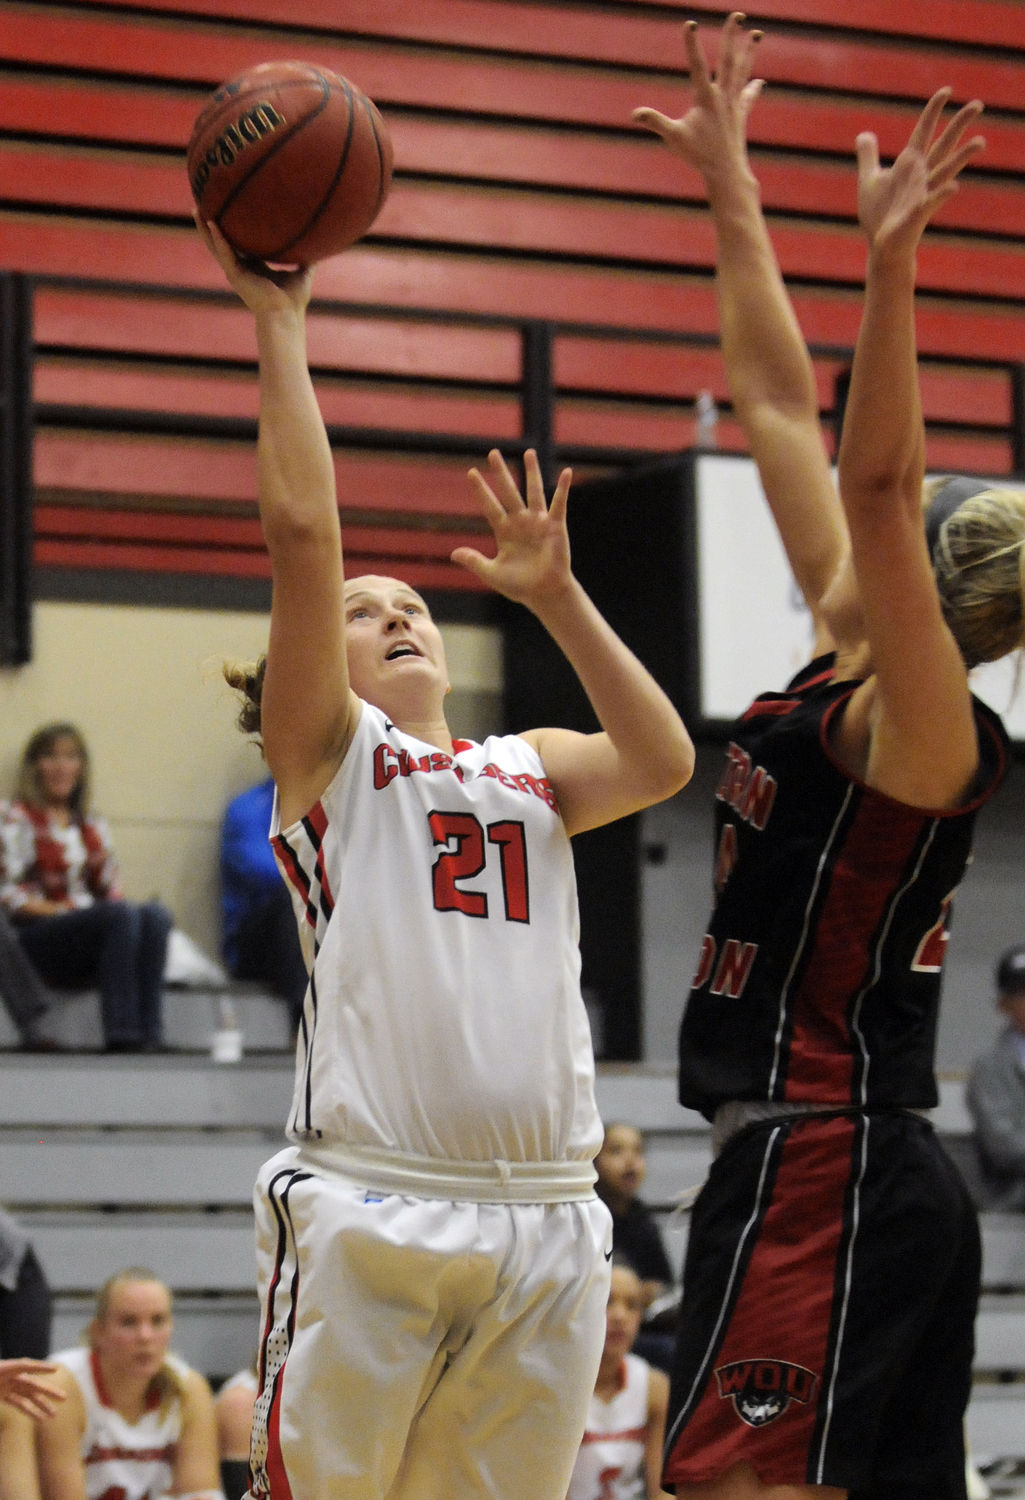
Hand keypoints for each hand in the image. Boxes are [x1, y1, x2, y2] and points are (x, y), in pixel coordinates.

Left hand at [0, 1359, 64, 1420]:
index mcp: (3, 1368)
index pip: (24, 1366)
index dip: (39, 1367)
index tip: (56, 1369)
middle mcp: (9, 1376)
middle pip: (31, 1383)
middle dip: (48, 1390)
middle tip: (64, 1397)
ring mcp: (7, 1385)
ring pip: (29, 1395)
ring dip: (42, 1404)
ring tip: (54, 1415)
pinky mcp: (3, 1395)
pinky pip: (19, 1403)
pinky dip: (30, 1410)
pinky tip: (41, 1418)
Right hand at [194, 215, 313, 318]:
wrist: (286, 315)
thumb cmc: (294, 300)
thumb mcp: (303, 273)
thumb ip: (308, 259)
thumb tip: (321, 246)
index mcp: (254, 267)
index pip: (240, 244)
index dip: (234, 229)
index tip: (230, 212)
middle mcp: (242, 268)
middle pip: (222, 242)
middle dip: (212, 225)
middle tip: (203, 205)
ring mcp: (236, 271)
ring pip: (215, 246)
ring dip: (205, 229)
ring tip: (196, 209)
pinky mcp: (235, 275)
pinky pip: (224, 252)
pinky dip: (217, 238)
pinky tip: (211, 223)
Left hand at [453, 449, 572, 606]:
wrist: (544, 594)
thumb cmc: (519, 586)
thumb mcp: (492, 574)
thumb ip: (474, 561)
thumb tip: (453, 553)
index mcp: (504, 531)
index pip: (490, 506)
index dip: (481, 490)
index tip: (471, 472)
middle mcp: (521, 522)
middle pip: (508, 491)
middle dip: (500, 473)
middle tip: (493, 453)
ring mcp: (539, 522)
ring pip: (533, 491)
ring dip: (531, 472)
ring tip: (528, 452)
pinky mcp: (556, 526)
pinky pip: (559, 504)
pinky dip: (563, 488)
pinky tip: (566, 472)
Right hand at [632, 12, 762, 185]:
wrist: (726, 172)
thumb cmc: (698, 155)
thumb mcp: (674, 137)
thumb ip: (655, 122)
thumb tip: (634, 113)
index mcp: (705, 98)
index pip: (697, 65)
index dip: (692, 44)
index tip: (690, 23)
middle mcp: (723, 96)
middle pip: (729, 60)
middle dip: (732, 36)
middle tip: (738, 14)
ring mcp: (733, 104)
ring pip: (742, 72)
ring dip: (749, 51)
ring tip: (757, 33)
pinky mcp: (740, 116)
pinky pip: (747, 97)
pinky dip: (753, 88)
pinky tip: (760, 81)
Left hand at [856, 90, 983, 256]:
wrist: (882, 246)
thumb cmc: (879, 214)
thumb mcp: (869, 179)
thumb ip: (868, 156)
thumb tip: (864, 133)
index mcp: (909, 164)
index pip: (924, 131)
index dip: (933, 111)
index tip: (947, 90)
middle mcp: (921, 175)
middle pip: (943, 145)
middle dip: (959, 125)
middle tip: (979, 103)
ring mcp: (922, 194)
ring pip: (945, 171)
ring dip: (962, 157)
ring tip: (981, 142)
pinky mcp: (917, 215)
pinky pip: (931, 203)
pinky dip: (941, 195)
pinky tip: (954, 187)